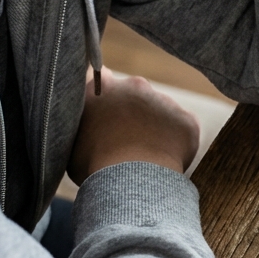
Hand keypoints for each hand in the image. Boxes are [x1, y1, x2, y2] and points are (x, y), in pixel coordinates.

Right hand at [68, 68, 199, 183]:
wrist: (131, 180)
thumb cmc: (94, 167)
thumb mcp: (72, 142)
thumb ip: (82, 126)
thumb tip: (87, 128)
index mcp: (101, 89)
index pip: (103, 78)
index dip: (107, 94)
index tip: (107, 109)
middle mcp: (134, 86)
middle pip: (135, 95)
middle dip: (134, 113)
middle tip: (127, 142)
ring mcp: (164, 101)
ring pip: (161, 113)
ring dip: (156, 129)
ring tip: (146, 158)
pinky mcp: (186, 119)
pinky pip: (182, 131)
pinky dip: (177, 145)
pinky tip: (164, 162)